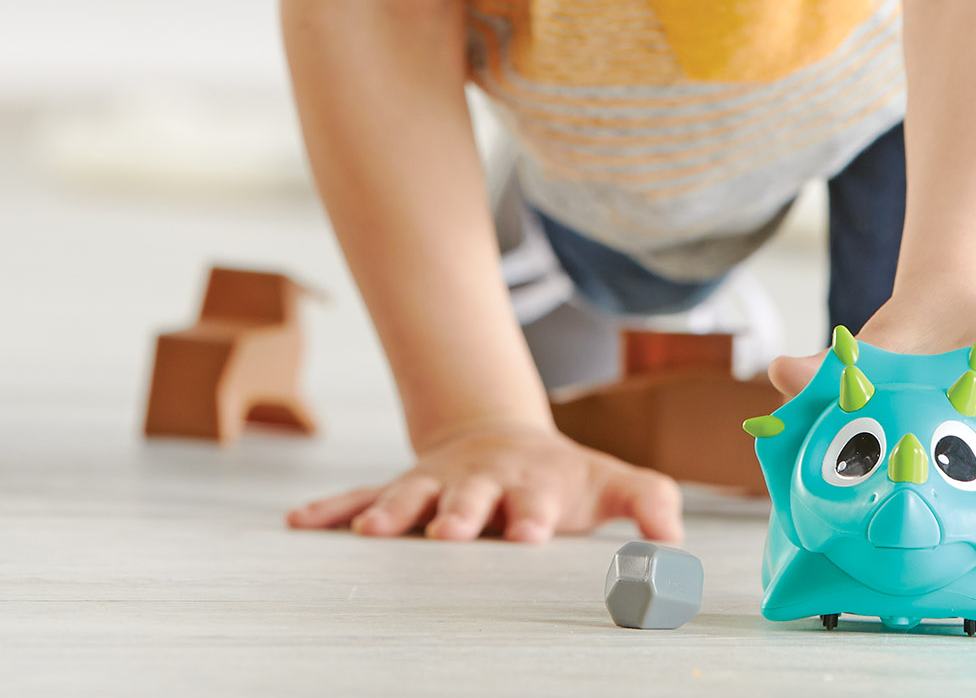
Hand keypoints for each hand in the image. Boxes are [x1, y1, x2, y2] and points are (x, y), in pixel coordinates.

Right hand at [288, 419, 682, 544]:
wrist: (501, 436)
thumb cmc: (558, 477)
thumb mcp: (609, 483)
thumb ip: (648, 503)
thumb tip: (677, 540)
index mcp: (532, 482)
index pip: (536, 499)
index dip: (533, 514)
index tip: (531, 532)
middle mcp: (480, 480)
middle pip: (469, 495)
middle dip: (459, 512)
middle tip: (448, 532)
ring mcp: (436, 481)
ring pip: (409, 494)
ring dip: (390, 511)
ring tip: (369, 534)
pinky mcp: (401, 488)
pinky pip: (360, 497)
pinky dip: (331, 510)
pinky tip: (298, 525)